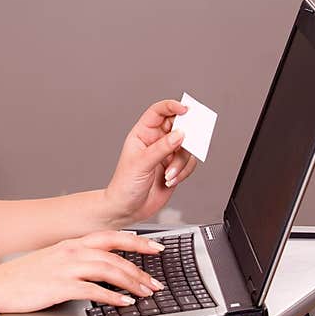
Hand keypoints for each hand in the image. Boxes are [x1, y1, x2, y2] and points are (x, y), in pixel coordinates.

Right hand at [0, 230, 165, 312]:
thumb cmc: (22, 275)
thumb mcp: (53, 260)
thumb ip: (76, 259)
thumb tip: (99, 266)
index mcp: (71, 243)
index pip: (111, 237)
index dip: (137, 242)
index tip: (157, 248)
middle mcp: (71, 252)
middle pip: (115, 255)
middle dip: (140, 268)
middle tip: (156, 282)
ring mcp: (66, 268)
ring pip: (108, 270)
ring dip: (131, 282)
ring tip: (146, 293)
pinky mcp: (60, 286)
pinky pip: (93, 290)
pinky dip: (112, 297)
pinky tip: (123, 302)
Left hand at [104, 99, 197, 224]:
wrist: (128, 208)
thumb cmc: (125, 184)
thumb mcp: (141, 163)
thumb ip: (162, 148)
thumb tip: (180, 134)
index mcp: (143, 133)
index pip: (159, 112)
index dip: (172, 106)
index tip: (185, 109)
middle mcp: (156, 141)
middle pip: (178, 126)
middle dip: (186, 134)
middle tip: (189, 140)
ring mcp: (166, 154)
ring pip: (187, 147)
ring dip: (181, 162)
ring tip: (169, 174)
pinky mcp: (175, 167)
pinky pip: (189, 163)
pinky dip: (183, 172)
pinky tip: (170, 180)